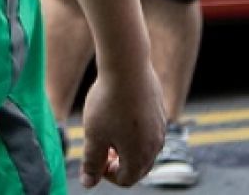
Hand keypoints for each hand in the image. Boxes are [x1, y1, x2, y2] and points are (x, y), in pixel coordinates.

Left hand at [78, 62, 165, 188]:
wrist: (127, 66)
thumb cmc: (108, 102)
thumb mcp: (93, 136)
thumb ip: (91, 163)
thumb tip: (88, 183)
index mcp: (139, 156)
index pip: (126, 180)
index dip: (106, 174)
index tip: (94, 157)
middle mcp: (156, 145)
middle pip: (138, 167)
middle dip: (118, 163)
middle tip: (101, 147)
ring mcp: (161, 128)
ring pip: (145, 148)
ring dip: (127, 147)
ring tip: (109, 130)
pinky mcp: (160, 111)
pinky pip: (149, 131)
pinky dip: (134, 131)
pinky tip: (119, 113)